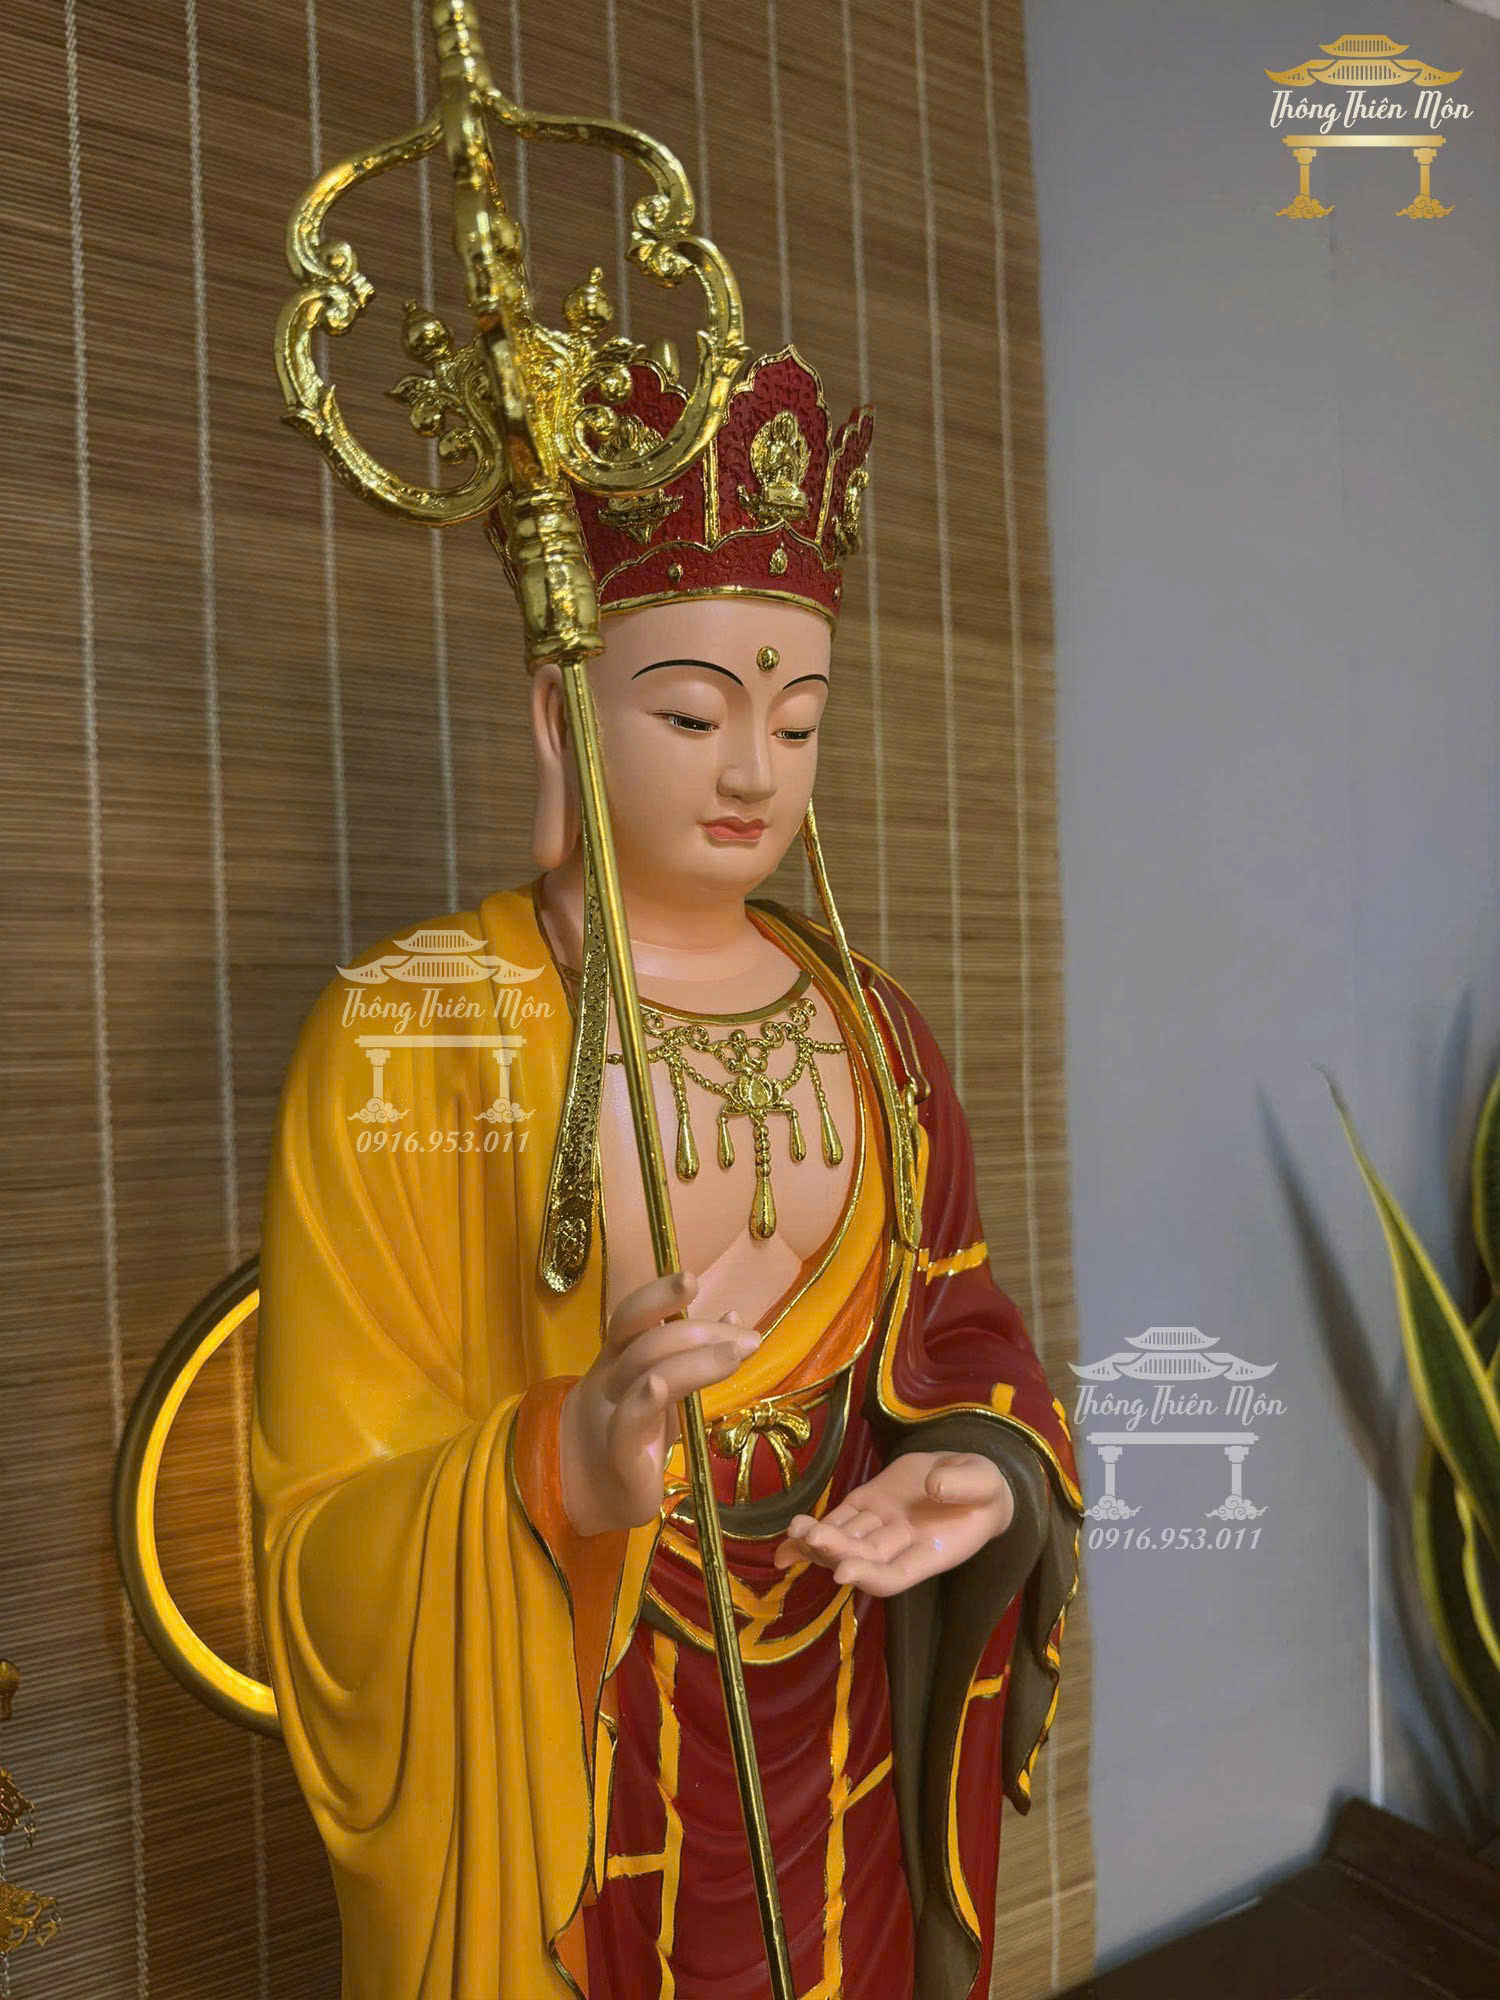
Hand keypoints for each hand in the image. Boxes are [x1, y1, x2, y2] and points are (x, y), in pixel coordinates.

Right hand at [559, 1270, 757, 1536]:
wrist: (589, 1493)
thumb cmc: (631, 1435)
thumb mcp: (666, 1390)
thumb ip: (693, 1357)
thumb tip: (733, 1318)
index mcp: (619, 1360)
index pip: (631, 1318)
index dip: (656, 1296)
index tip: (691, 1279)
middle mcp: (610, 1381)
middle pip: (645, 1342)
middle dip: (699, 1333)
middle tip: (748, 1339)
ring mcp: (610, 1417)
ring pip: (643, 1374)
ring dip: (693, 1360)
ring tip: (736, 1354)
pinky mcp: (619, 1457)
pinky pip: (625, 1423)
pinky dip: (642, 1401)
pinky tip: (660, 1385)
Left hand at [773, 1450, 1013, 1596]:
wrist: (970, 1477)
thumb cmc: (984, 1489)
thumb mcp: (984, 1481)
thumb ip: (964, 1484)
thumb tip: (936, 1485)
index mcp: (931, 1551)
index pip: (896, 1576)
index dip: (870, 1576)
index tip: (843, 1571)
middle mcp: (899, 1547)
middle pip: (862, 1559)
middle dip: (836, 1551)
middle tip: (812, 1538)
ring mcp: (880, 1526)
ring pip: (845, 1541)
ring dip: (818, 1542)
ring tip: (795, 1532)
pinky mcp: (868, 1504)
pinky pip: (839, 1520)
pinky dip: (815, 1529)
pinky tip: (791, 1534)